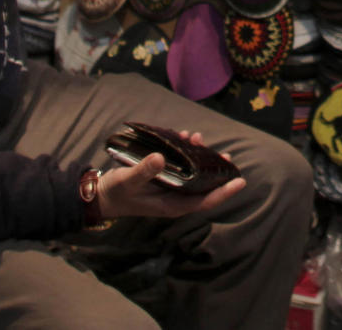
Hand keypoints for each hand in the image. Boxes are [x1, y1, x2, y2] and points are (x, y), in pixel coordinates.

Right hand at [96, 131, 244, 220]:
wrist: (100, 195)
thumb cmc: (116, 193)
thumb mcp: (128, 181)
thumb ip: (144, 171)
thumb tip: (161, 158)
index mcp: (171, 205)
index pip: (204, 202)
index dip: (223, 193)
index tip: (240, 182)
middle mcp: (174, 197)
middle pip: (203, 187)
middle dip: (216, 172)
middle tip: (227, 155)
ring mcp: (170, 187)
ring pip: (193, 174)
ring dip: (199, 157)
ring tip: (199, 138)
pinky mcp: (163, 177)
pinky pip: (181, 166)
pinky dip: (185, 152)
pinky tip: (184, 137)